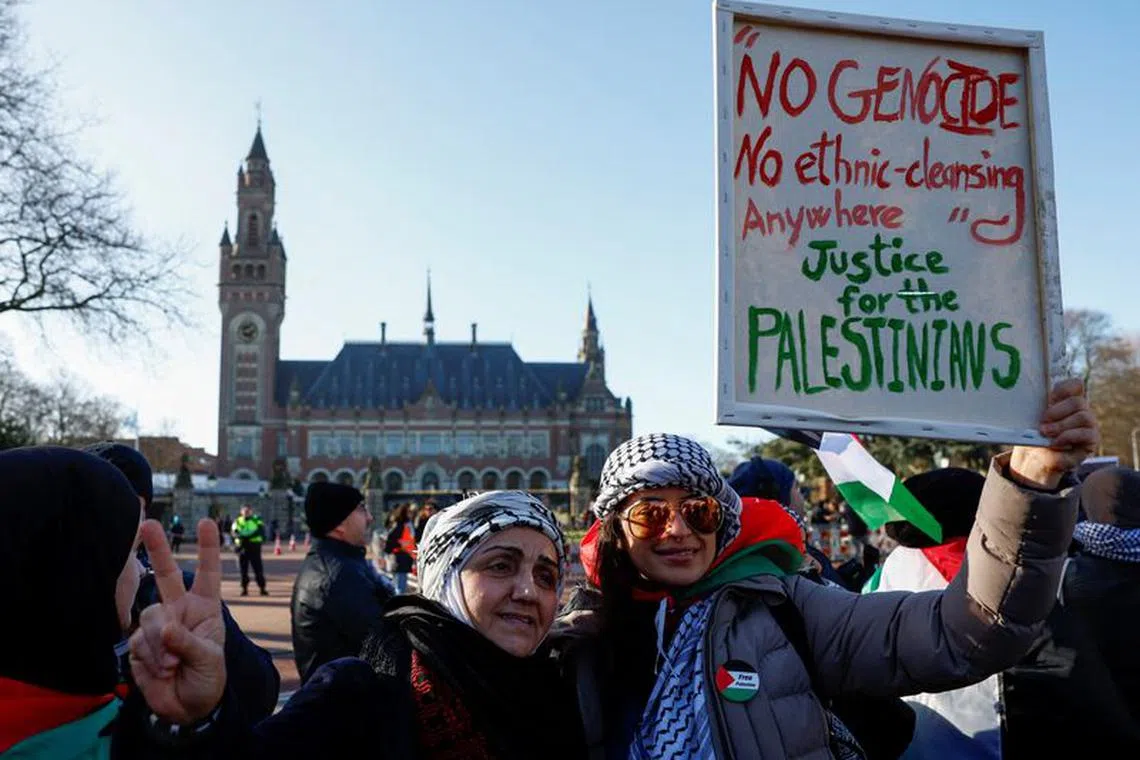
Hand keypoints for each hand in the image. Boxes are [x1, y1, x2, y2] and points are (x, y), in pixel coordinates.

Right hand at [129, 519, 226, 724]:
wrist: (187, 708)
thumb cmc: (207, 678)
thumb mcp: (209, 660)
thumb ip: (187, 643)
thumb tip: (164, 628)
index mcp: (204, 608)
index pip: (207, 574)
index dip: (208, 548)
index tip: (205, 522)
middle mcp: (179, 610)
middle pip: (165, 575)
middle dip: (157, 549)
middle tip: (148, 523)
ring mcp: (157, 625)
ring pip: (149, 616)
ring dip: (158, 643)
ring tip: (172, 665)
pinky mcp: (138, 643)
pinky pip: (136, 641)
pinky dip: (149, 657)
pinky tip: (160, 670)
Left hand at [1009, 379, 1098, 489]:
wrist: (1035, 459)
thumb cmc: (1033, 436)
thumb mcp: (1031, 419)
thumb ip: (1034, 407)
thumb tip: (1023, 398)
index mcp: (1066, 401)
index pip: (1075, 385)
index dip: (1064, 389)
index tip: (1049, 398)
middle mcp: (1080, 410)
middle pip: (1078, 401)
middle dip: (1058, 411)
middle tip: (1043, 420)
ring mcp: (1088, 425)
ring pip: (1083, 416)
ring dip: (1062, 425)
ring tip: (1046, 432)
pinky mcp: (1091, 440)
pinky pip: (1087, 434)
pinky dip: (1068, 437)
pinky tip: (1055, 442)